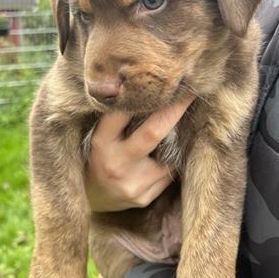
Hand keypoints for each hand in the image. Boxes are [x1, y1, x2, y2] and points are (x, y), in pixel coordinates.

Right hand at [85, 96, 193, 211]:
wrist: (89, 197)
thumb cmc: (96, 156)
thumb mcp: (97, 135)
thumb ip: (116, 117)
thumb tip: (142, 88)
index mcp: (101, 142)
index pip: (122, 113)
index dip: (142, 96)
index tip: (161, 80)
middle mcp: (116, 163)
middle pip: (153, 132)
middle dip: (174, 110)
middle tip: (190, 93)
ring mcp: (132, 183)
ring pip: (167, 155)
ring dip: (177, 141)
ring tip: (183, 126)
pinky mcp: (144, 197)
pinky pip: (168, 174)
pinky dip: (171, 162)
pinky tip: (168, 155)